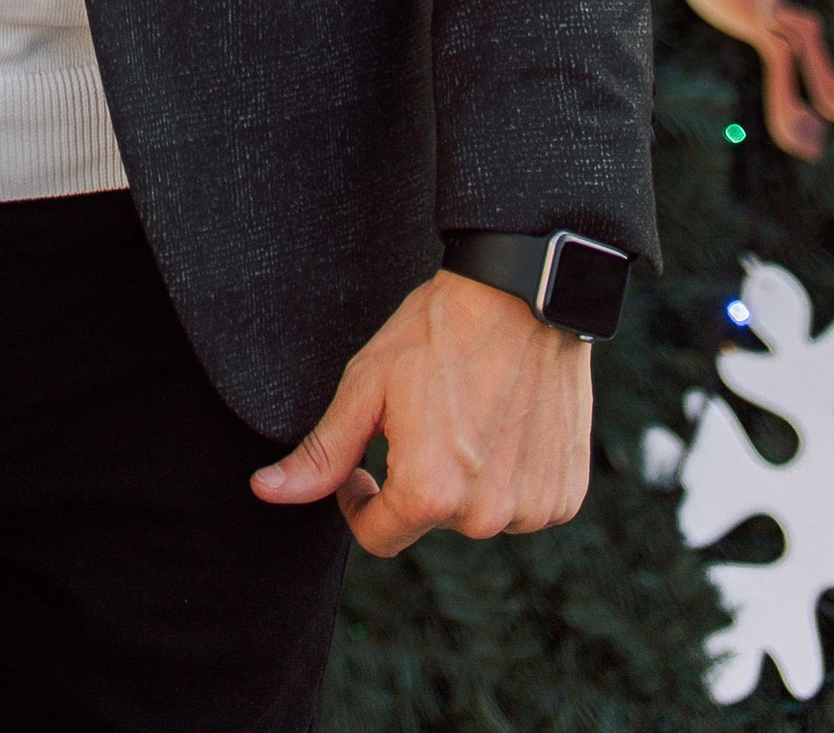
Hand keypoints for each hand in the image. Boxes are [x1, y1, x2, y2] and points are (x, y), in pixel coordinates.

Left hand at [250, 269, 592, 554]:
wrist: (523, 296)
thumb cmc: (438, 333)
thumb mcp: (367, 385)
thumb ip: (322, 451)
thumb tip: (266, 491)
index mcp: (430, 494)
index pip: (377, 537)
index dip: (359, 499)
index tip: (363, 462)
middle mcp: (485, 516)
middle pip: (430, 521)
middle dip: (416, 479)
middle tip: (424, 416)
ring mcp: (533, 510)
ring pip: (477, 514)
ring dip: (465, 479)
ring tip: (467, 414)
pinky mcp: (566, 496)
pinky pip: (522, 504)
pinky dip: (510, 475)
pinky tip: (505, 423)